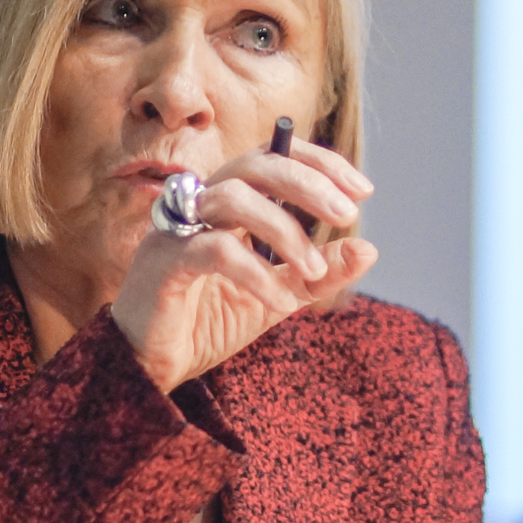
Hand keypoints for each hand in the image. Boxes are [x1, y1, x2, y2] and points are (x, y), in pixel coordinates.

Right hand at [110, 142, 376, 392]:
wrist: (153, 365)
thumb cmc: (210, 320)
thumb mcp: (280, 295)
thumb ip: (320, 273)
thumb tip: (368, 247)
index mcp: (230, 201)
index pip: (275, 157)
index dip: (320, 163)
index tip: (363, 190)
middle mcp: (202, 203)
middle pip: (256, 164)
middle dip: (308, 183)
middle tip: (346, 214)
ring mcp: (178, 228)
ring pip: (234, 198)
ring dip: (285, 231)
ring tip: (313, 270)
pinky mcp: (163, 260)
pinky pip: (215, 250)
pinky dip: (256, 273)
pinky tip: (281, 304)